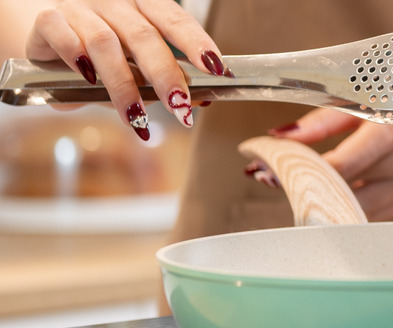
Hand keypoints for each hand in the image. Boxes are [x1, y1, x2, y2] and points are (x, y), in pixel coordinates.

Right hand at [26, 0, 226, 138]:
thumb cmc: (96, 48)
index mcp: (142, 5)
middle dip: (166, 75)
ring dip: (124, 85)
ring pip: (105, 44)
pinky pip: (64, 37)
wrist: (42, 31)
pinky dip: (77, 59)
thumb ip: (159, 80)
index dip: (197, 43)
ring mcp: (80, 7)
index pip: (175, 20)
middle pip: (144, 36)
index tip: (217, 69)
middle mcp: (114, 2)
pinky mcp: (48, 19)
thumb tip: (200, 103)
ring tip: (137, 118)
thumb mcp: (132, 62)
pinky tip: (89, 81)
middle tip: (181, 107)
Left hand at [272, 108, 392, 220]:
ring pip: (355, 211)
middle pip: (343, 194)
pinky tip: (324, 197)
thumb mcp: (363, 100)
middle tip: (267, 178)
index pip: (337, 166)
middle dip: (302, 189)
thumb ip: (321, 121)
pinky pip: (370, 215)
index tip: (265, 168)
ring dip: (320, 203)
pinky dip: (343, 208)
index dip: (298, 170)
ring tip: (289, 186)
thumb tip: (280, 137)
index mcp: (390, 133)